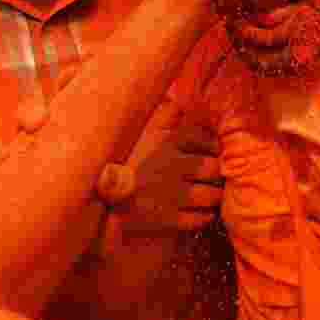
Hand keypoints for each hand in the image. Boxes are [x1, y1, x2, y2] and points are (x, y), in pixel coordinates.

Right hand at [97, 104, 222, 237]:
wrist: (101, 206)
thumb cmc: (129, 167)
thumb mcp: (145, 135)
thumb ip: (165, 115)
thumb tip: (181, 100)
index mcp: (166, 143)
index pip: (208, 139)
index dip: (214, 147)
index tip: (212, 153)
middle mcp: (170, 166)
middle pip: (215, 169)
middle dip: (218, 174)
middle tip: (213, 178)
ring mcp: (169, 194)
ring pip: (213, 195)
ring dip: (214, 197)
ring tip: (208, 195)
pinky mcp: (166, 219)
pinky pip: (202, 218)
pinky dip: (205, 216)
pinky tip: (198, 211)